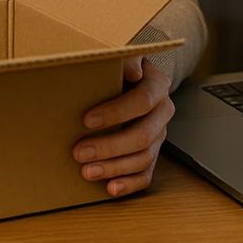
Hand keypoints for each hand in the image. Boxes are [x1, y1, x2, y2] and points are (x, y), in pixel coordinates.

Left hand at [73, 56, 173, 197]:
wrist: (130, 77)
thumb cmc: (119, 67)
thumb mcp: (121, 54)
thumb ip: (126, 57)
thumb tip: (133, 70)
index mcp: (157, 85)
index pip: (142, 102)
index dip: (116, 113)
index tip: (86, 120)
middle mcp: (162, 112)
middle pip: (143, 136)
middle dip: (110, 147)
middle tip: (79, 152)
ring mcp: (159, 135)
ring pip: (143, 158)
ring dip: (114, 168)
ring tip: (86, 171)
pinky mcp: (152, 153)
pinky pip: (146, 174)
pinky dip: (129, 184)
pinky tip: (110, 188)